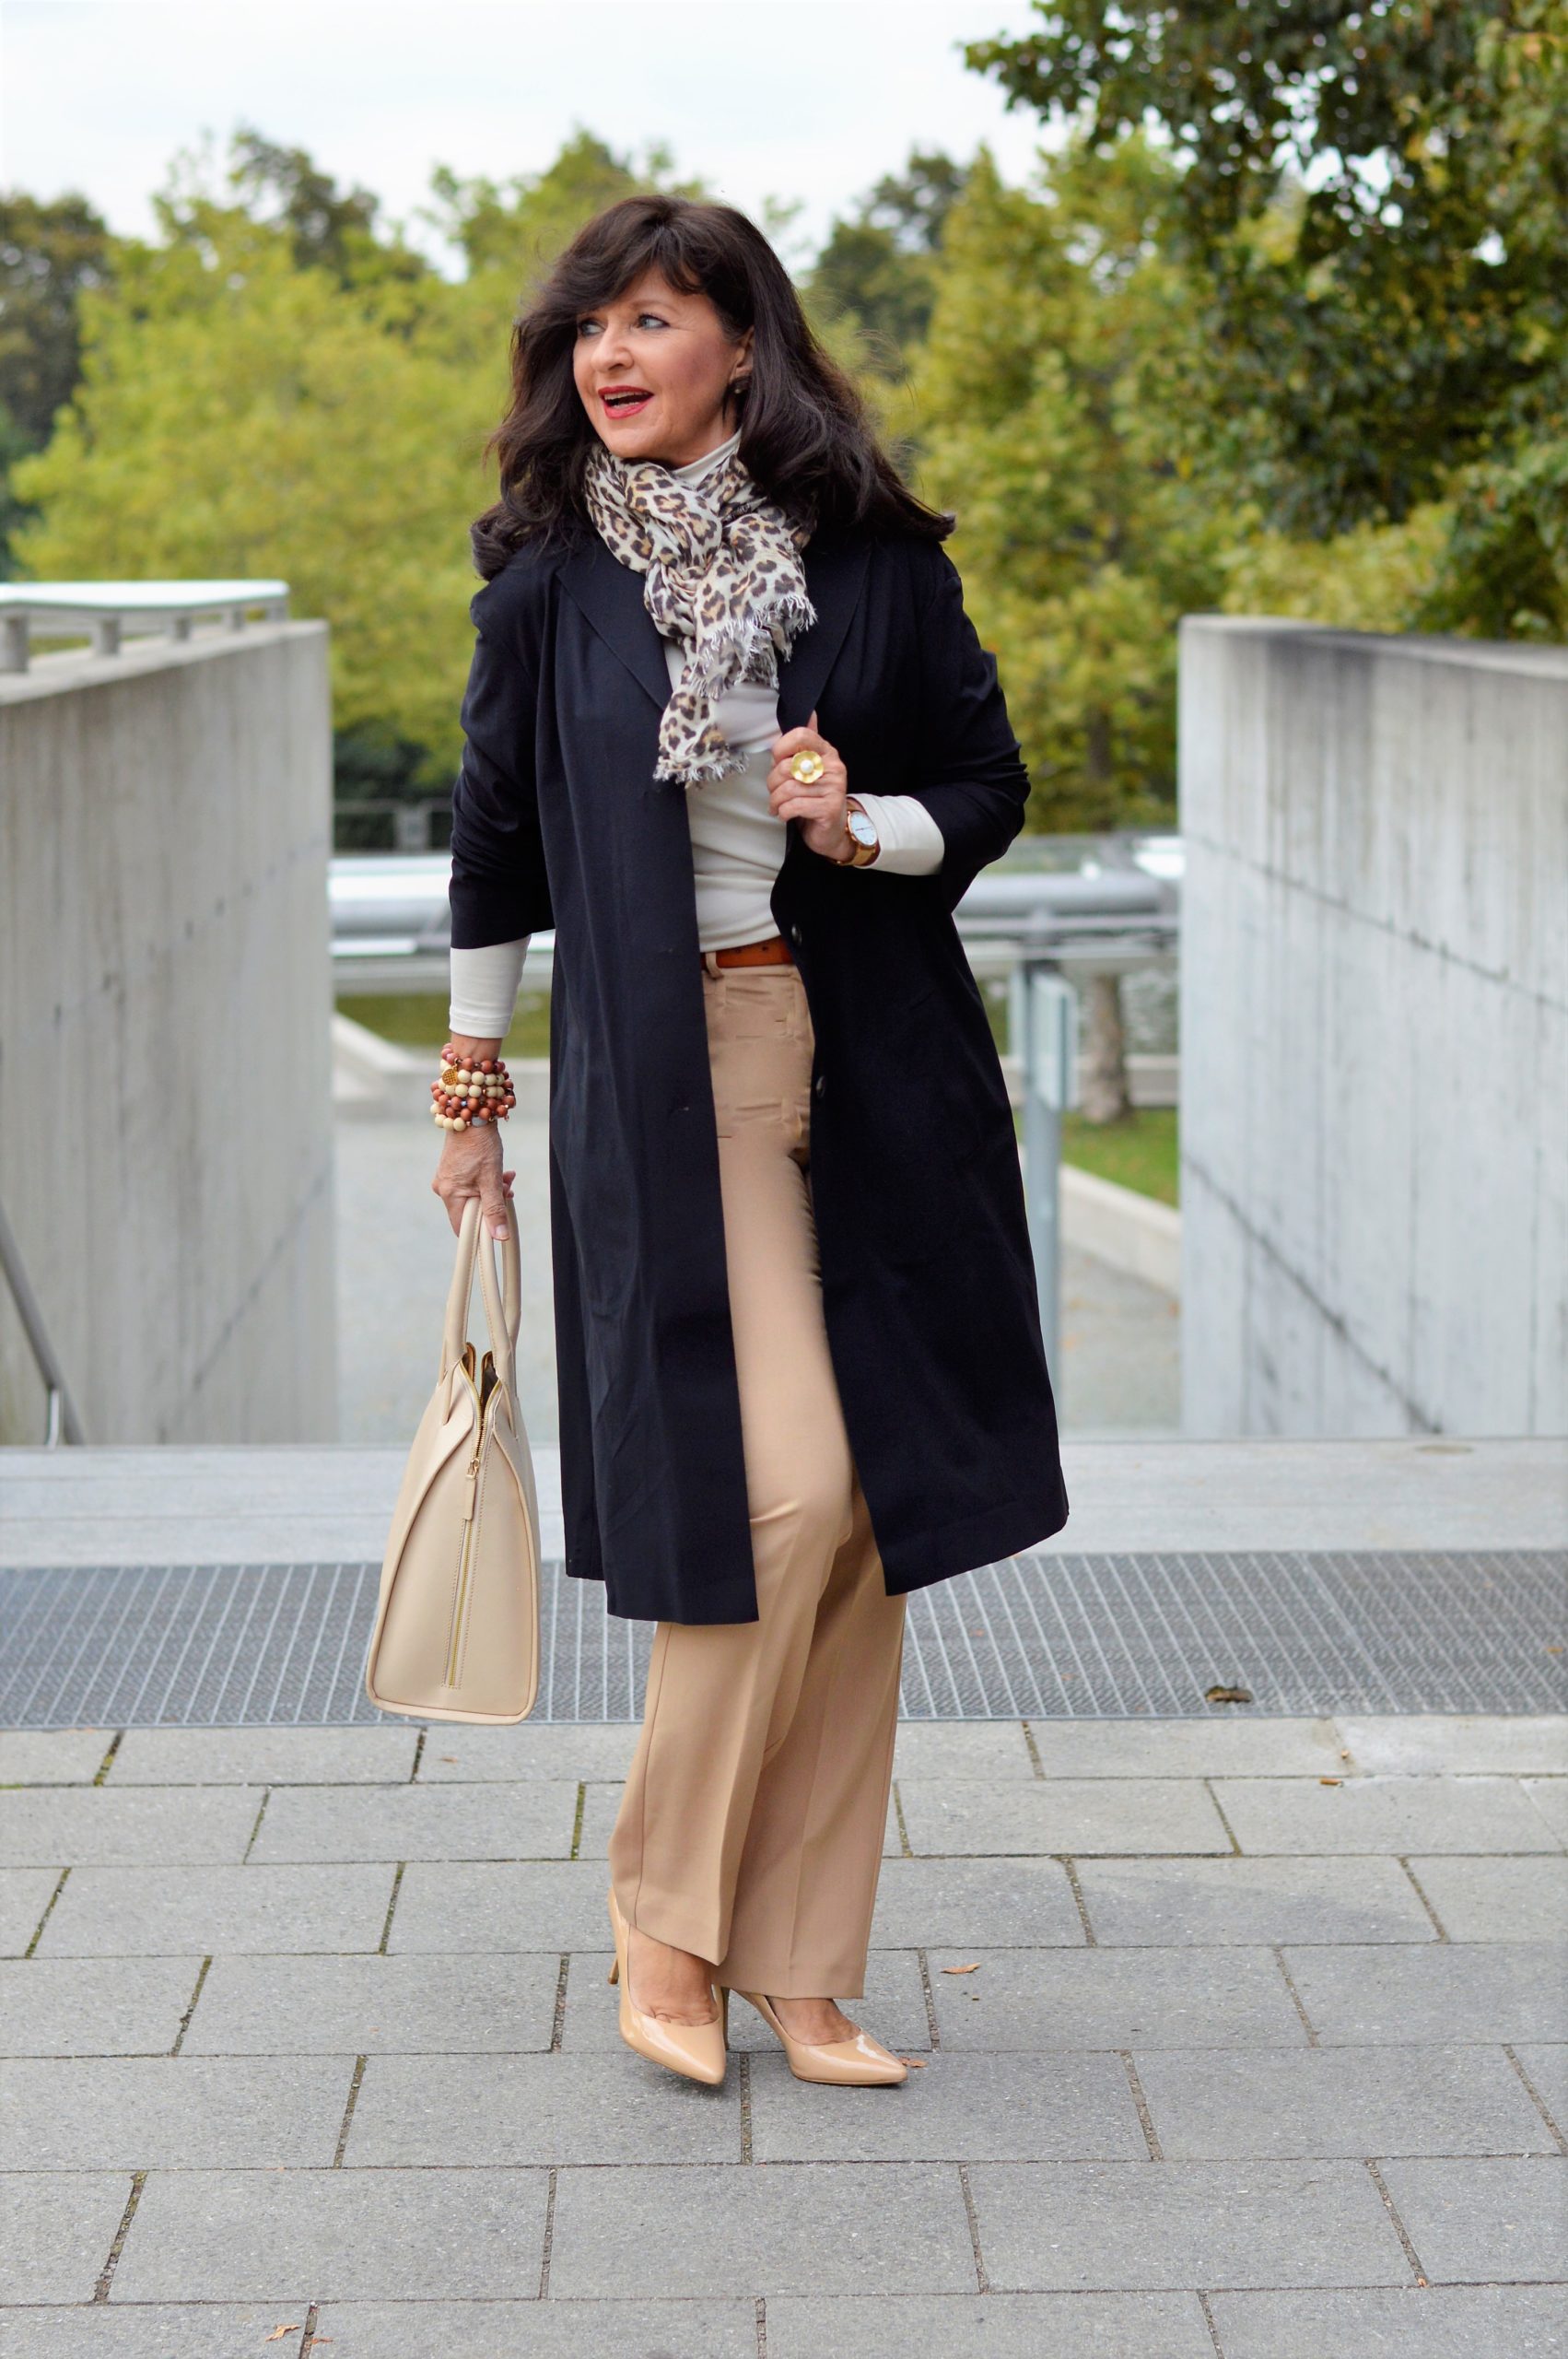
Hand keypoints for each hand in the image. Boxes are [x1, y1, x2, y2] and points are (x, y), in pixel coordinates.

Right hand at [432, 1120, 515, 1240]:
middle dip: (492, 1204)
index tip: (498, 1224)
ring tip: (507, 1178)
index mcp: (450, 1194)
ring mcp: (446, 1178)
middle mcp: (444, 1188)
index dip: (481, 1231)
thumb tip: (499, 1236)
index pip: (463, 1228)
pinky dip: (485, 1182)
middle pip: (470, 1210)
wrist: (471, 1114)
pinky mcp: (452, 1170)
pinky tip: (501, 1172)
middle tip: (507, 1191)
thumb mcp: (492, 1179)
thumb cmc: (480, 1146)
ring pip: (473, 1196)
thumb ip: (495, 1209)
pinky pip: (469, 1184)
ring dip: (492, 1191)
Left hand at [768, 708, 851, 861]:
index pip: (801, 734)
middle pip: (787, 766)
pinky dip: (784, 812)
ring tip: (777, 806)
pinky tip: (785, 814)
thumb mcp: (808, 768)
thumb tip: (811, 714)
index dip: (781, 748)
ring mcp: (833, 788)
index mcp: (826, 752)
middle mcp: (833, 767)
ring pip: (788, 788)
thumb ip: (804, 745)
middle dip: (773, 782)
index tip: (777, 762)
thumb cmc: (814, 798)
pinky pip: (794, 806)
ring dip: (776, 801)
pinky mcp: (829, 808)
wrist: (832, 831)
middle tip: (774, 792)